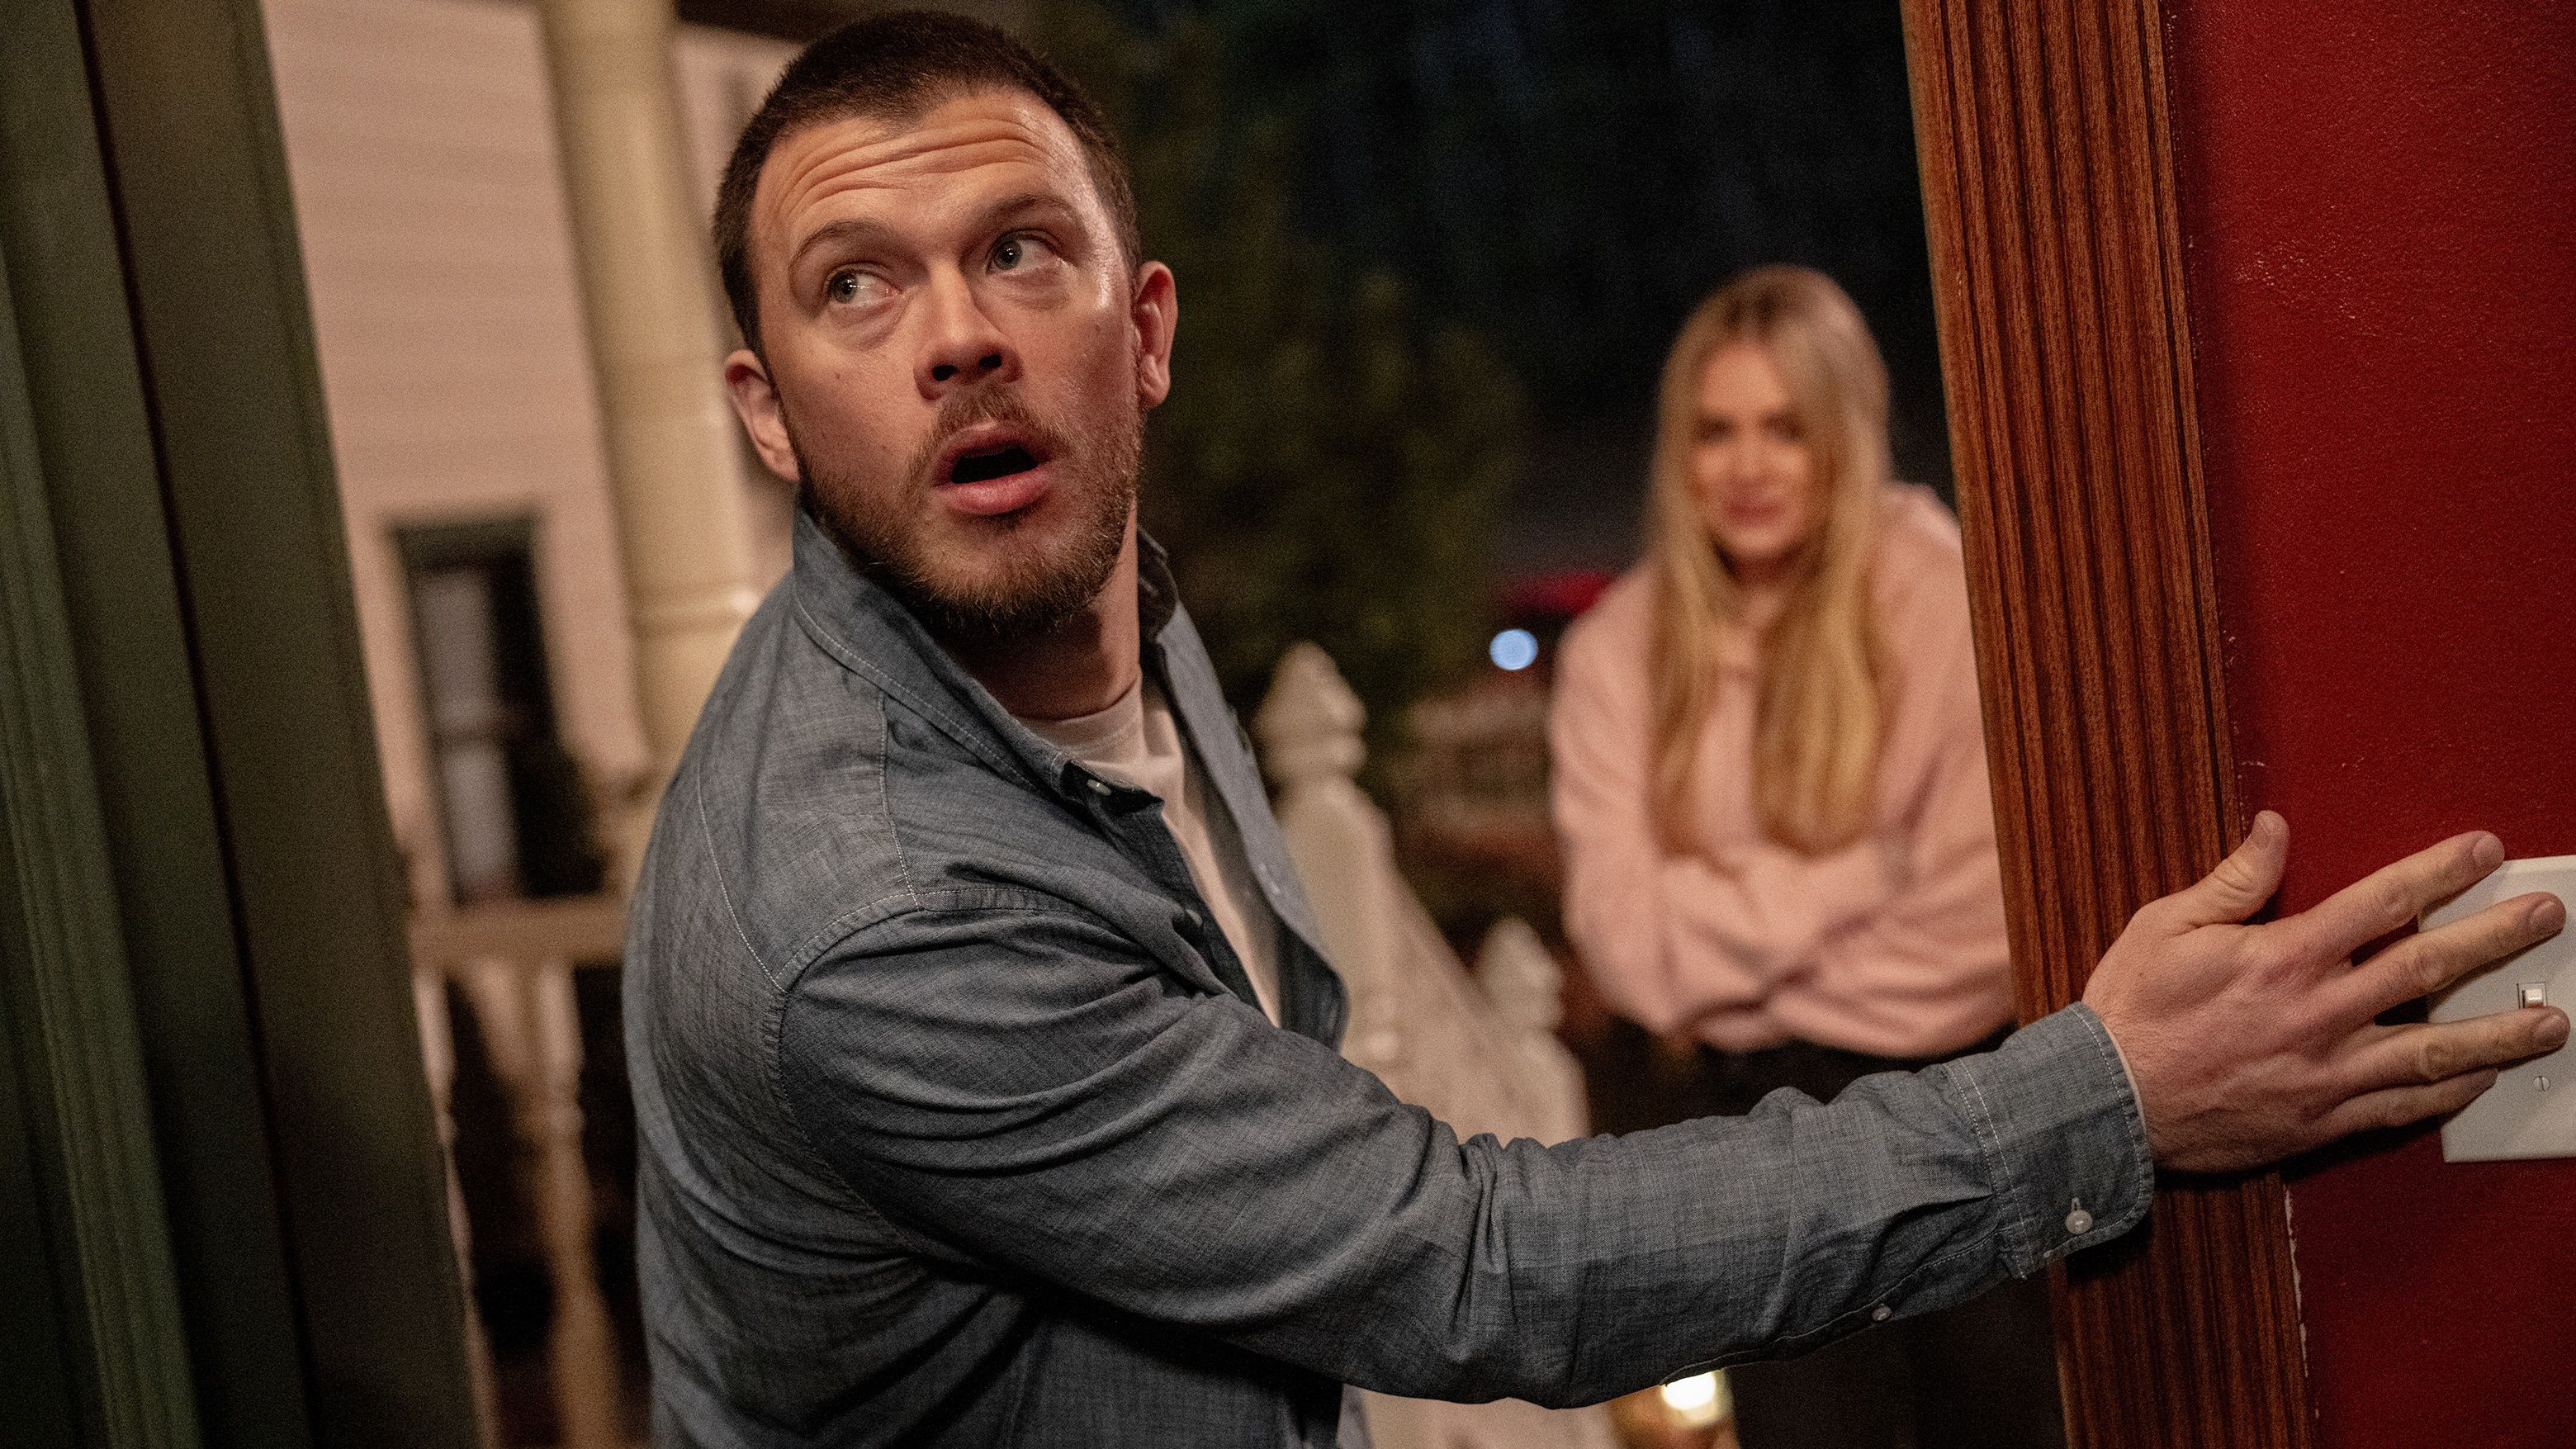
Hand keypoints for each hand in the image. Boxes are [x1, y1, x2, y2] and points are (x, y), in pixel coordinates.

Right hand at [2083, 812, 2568, 1172]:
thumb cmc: (2130, 1009)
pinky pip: (2402, 1109)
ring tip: (2553, 1021)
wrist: (2105, 1103)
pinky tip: (2483, 1081)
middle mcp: (2318, 1013)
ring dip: (2501, 1033)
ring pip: (2435, 1050)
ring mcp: (2326, 1072)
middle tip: (2548, 918)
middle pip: (2428, 968)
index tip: (2484, 851)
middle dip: (2497, 938)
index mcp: (2282, 957)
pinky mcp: (2321, 1119)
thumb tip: (2275, 829)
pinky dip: (2449, 1094)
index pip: (2380, 902)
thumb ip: (2233, 880)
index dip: (2439, 872)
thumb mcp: (2164, 926)